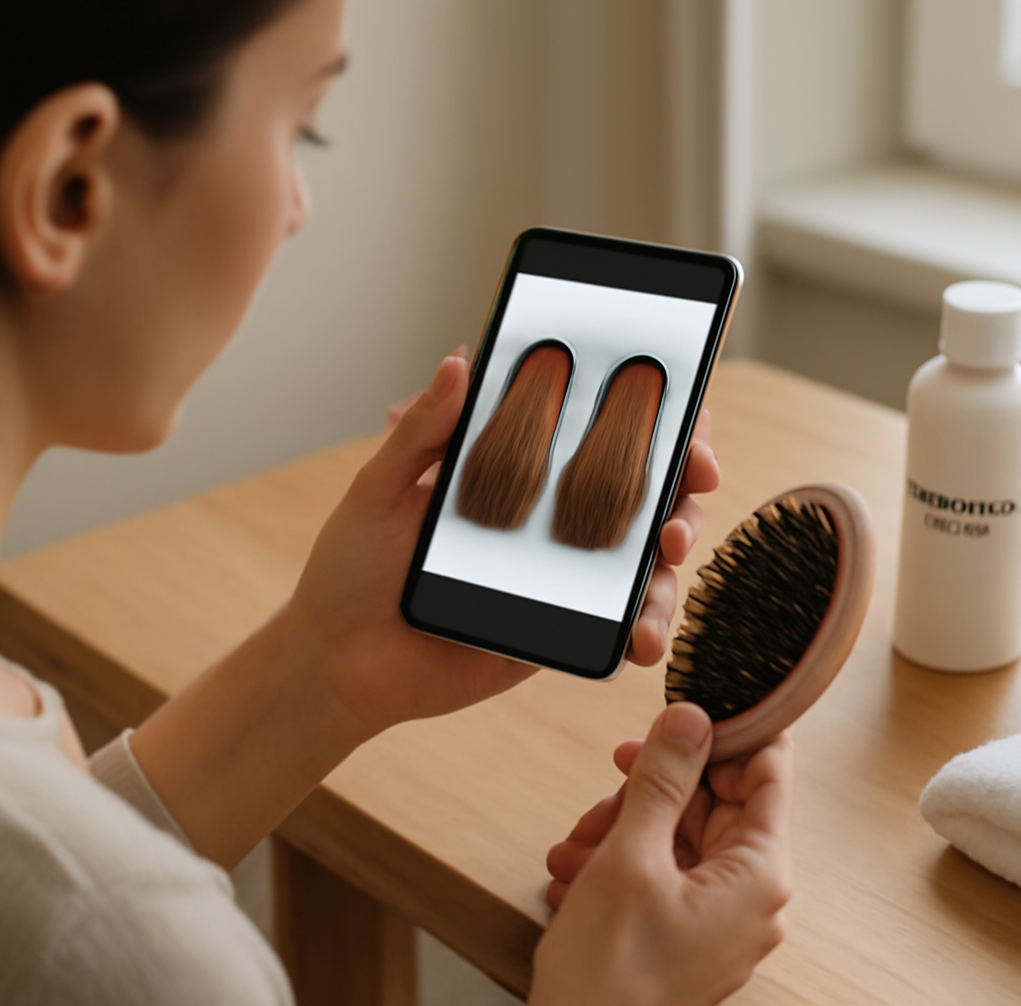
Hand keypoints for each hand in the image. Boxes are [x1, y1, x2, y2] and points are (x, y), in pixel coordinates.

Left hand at [296, 351, 720, 740]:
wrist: (336, 662)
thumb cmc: (352, 569)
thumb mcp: (378, 489)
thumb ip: (423, 431)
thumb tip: (459, 359)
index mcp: (515, 470)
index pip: (596, 432)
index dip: (653, 422)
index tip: (685, 419)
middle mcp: (548, 518)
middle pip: (643, 492)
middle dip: (684, 489)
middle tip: (683, 498)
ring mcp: (560, 576)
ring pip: (644, 562)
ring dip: (670, 566)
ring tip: (660, 570)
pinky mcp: (558, 631)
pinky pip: (618, 625)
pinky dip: (644, 627)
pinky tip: (640, 636)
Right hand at [531, 704, 793, 1005]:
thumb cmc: (610, 977)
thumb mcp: (630, 856)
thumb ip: (663, 779)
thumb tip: (691, 720)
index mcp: (759, 875)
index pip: (769, 771)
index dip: (731, 732)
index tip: (689, 710)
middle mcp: (752, 898)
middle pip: (717, 802)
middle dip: (657, 787)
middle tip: (613, 779)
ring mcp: (720, 919)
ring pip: (683, 836)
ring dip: (627, 825)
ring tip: (580, 845)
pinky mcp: (688, 933)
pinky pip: (666, 873)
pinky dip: (623, 862)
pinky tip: (579, 871)